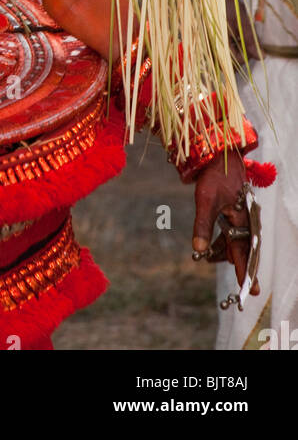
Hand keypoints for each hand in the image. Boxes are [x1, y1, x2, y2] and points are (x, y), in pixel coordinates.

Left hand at [192, 152, 259, 295]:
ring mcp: (241, 219)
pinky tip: (209, 249)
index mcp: (243, 220)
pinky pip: (230, 235)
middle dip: (242, 269)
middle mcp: (246, 222)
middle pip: (245, 252)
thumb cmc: (214, 177)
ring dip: (224, 253)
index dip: (247, 272)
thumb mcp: (205, 200)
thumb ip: (202, 226)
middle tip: (247, 294)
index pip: (245, 252)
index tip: (252, 291)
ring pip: (236, 244)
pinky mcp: (234, 215)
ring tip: (205, 257)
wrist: (220, 156)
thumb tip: (197, 249)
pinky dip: (221, 243)